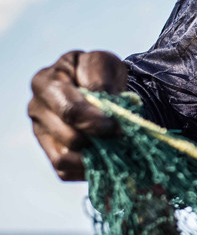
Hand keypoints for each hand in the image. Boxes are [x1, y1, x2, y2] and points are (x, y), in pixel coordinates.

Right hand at [28, 50, 127, 180]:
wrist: (98, 88)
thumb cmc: (97, 73)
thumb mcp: (101, 62)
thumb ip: (100, 77)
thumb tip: (101, 102)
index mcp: (45, 82)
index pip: (69, 110)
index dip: (95, 122)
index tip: (116, 127)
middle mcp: (37, 110)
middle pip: (68, 138)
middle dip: (99, 141)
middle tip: (121, 138)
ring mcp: (41, 134)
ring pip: (64, 159)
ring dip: (94, 158)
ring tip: (114, 148)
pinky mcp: (49, 152)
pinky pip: (66, 172)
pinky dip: (88, 169)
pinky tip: (105, 157)